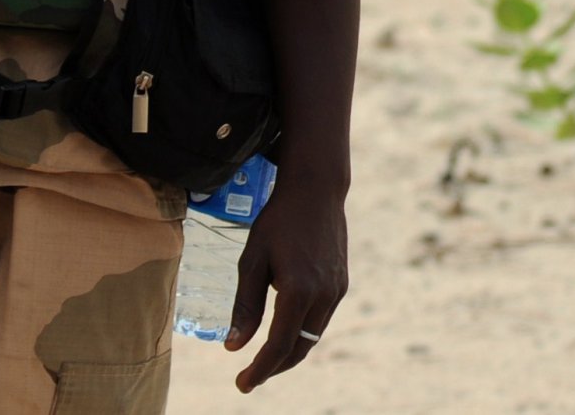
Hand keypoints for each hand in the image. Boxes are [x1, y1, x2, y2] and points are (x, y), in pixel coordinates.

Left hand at [226, 168, 348, 392]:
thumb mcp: (252, 260)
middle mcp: (323, 295)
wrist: (316, 190)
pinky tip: (286, 328)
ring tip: (265, 358)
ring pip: (312, 335)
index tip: (242, 384)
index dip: (259, 370)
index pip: (278, 346)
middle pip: (299, 348)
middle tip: (250, 377)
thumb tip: (233, 347)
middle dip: (274, 367)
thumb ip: (244, 306)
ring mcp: (336, 290)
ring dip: (289, 351)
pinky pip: (321, 318)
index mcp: (298, 291)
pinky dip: (302, 331)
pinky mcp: (341, 283)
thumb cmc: (278, 221)